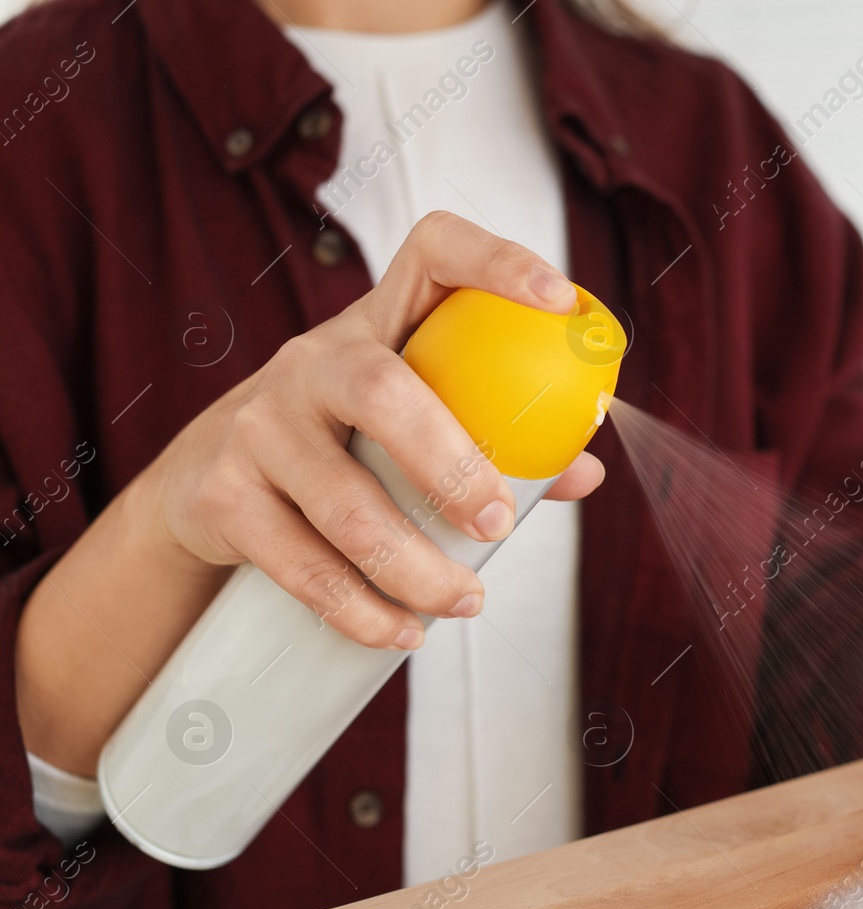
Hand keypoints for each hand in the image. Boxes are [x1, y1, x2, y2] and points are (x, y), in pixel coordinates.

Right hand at [137, 211, 603, 650]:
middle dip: (452, 466)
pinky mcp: (222, 495)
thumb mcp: (413, 422)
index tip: (557, 298)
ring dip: (415, 566)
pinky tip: (401, 630)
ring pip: (343, 502)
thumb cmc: (344, 445)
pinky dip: (361, 609)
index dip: (496, 263)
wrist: (206, 485)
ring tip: (465, 602)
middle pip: (383, 393)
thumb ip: (499, 439)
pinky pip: (301, 564)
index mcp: (378, 328)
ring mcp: (259, 425)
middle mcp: (313, 361)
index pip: (433, 253)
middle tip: (499, 523)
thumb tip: (583, 472)